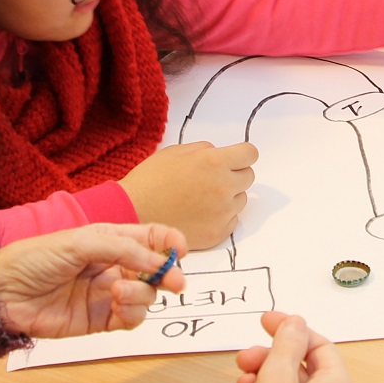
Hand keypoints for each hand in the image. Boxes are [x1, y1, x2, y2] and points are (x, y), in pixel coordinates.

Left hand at [0, 222, 188, 338]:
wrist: (2, 293)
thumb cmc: (35, 258)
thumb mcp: (80, 242)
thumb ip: (122, 248)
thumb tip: (158, 261)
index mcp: (108, 240)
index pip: (149, 238)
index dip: (168, 242)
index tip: (181, 250)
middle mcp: (112, 266)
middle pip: (154, 270)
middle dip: (167, 274)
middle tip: (175, 281)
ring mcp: (107, 295)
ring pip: (145, 296)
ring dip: (142, 292)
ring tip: (119, 290)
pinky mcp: (100, 321)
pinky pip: (130, 319)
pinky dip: (132, 312)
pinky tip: (117, 303)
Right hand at [122, 141, 256, 249]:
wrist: (133, 212)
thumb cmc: (150, 180)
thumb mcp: (175, 151)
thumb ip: (205, 149)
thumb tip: (221, 153)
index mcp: (214, 162)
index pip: (250, 154)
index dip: (242, 155)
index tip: (235, 159)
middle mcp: (223, 186)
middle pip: (248, 176)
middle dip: (233, 175)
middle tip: (210, 179)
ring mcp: (223, 212)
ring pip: (240, 199)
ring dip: (228, 197)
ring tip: (201, 198)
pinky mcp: (218, 233)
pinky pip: (232, 219)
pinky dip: (221, 216)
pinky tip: (199, 214)